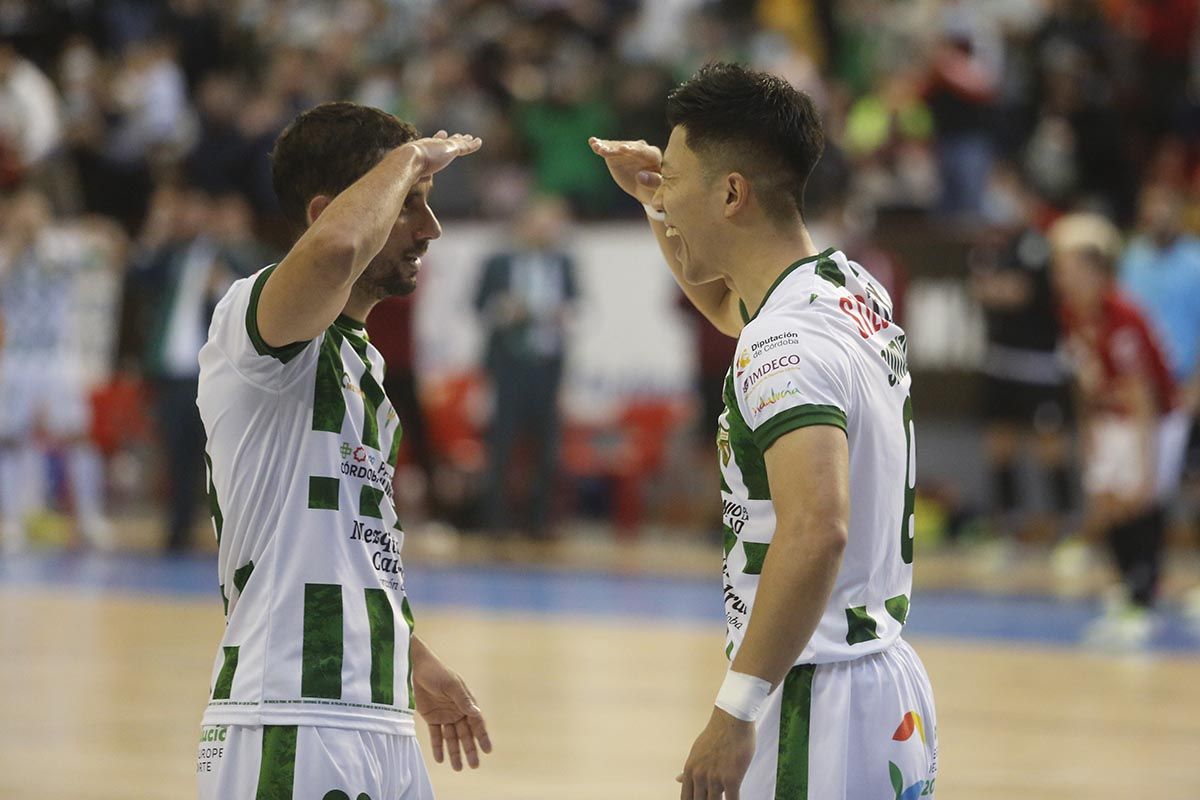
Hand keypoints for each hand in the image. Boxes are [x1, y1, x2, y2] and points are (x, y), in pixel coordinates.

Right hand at [403, 130, 482, 177]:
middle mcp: (430, 144)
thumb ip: (413, 177)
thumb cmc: (405, 169)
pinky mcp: (451, 148)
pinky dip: (472, 144)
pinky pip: (465, 146)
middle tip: (452, 135)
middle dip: (447, 138)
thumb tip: (413, 182)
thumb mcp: (410, 174)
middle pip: (442, 140)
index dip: (434, 140)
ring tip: (469, 137)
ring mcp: (441, 146)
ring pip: (455, 142)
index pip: (429, 144)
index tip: (439, 135)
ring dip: (463, 140)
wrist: (408, 159)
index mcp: (421, 150)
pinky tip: (479, 142)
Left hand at [412, 647, 491, 770]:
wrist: (417, 668)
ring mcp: (445, 715)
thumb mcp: (451, 685)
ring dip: (455, 752)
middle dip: (470, 749)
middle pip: (465, 734)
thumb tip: (476, 713)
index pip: (477, 722)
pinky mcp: (432, 718)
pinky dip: (438, 747)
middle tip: (474, 765)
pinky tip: (440, 759)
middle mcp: (458, 711)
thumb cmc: (438, 672)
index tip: (487, 750)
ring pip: (452, 738)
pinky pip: (436, 735)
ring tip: (458, 768)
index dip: (482, 736)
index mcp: (466, 702)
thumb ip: (463, 700)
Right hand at [588, 137, 662, 204]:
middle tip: (607, 150)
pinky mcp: (616, 153)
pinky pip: (608, 148)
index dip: (634, 150)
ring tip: (597, 147)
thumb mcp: (658, 188)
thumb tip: (640, 176)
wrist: (645, 188)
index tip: (623, 149)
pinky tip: (592, 142)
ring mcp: (627, 150)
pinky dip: (601, 145)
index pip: (644, 152)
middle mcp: (640, 149)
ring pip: (616, 147)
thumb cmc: (655, 188)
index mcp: (654, 156)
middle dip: (617, 149)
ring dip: (607, 147)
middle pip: (628, 148)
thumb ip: (653, 181)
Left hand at [677, 708, 754, 799]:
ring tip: (724, 797)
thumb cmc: (717, 734)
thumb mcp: (697, 750)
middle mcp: (699, 776)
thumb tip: (677, 779)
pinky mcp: (732, 779)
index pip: (686, 798)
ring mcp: (715, 778)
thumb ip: (689, 768)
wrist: (732, 719)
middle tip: (713, 798)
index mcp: (689, 770)